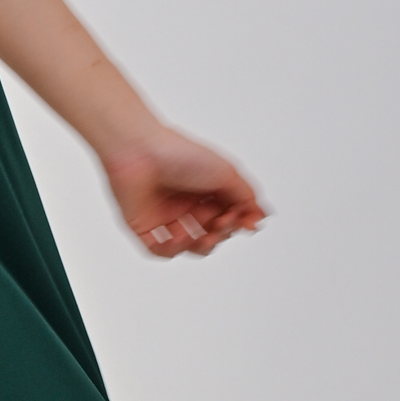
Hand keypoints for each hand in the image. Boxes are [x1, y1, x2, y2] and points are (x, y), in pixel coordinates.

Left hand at [102, 123, 267, 258]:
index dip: (239, 222)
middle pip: (212, 234)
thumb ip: (246, 197)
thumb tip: (259, 217)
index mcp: (206, 189)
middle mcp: (186, 203)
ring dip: (200, 246)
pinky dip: (172, 250)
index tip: (247, 223)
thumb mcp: (226, 173)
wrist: (140, 150)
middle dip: (221, 234)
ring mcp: (165, 216)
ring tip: (202, 235)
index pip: (229, 216)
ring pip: (189, 246)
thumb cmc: (179, 153)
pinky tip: (179, 237)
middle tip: (221, 223)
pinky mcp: (143, 226)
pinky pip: (159, 250)